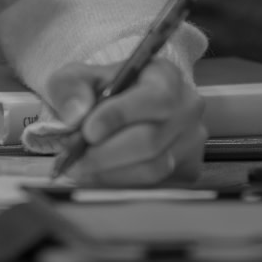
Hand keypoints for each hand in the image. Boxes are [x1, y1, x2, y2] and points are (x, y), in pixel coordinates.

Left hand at [44, 57, 204, 185]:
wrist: (121, 109)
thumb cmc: (102, 91)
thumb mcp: (78, 77)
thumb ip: (70, 87)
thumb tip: (75, 114)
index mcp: (165, 76)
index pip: (153, 98)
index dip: (119, 116)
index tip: (88, 131)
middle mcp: (187, 107)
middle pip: (151, 139)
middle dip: (106, 154)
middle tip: (74, 159)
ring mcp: (191, 140)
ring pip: (153, 167)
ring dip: (110, 173)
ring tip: (80, 168)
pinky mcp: (189, 168)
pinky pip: (155, 184)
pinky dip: (121, 183)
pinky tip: (99, 174)